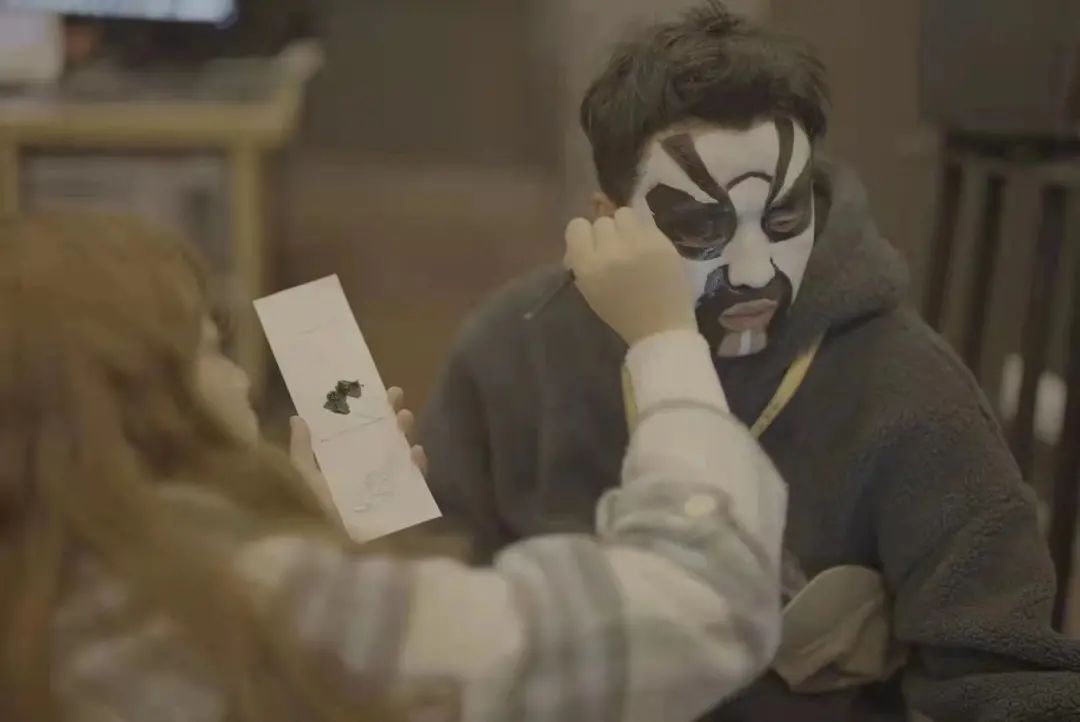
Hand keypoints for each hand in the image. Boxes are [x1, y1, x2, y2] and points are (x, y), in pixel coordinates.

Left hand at [289, 387, 426, 515]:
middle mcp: (365, 472)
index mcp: (343, 463)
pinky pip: (413, 483)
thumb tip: (297, 418)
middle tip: (395, 395)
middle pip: (381, 438)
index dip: (366, 410)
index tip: (373, 388)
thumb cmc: (312, 514)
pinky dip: (417, 468)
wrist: (328, 551)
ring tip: (405, 418)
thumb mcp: (302, 479)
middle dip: (390, 416)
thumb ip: (301, 451)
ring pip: (399, 455)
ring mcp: (384, 487)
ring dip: (404, 435)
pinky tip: (416, 453)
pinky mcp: (399, 503)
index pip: (357, 431)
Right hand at [564, 207, 694, 344]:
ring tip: (633, 243)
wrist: (661, 327)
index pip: (576, 227)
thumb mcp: (590, 291)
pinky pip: (646, 222)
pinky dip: (644, 232)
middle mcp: (610, 251)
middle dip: (607, 233)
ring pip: (624, 214)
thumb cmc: (622, 314)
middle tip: (615, 249)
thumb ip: (582, 261)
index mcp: (588, 267)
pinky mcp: (661, 241)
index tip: (591, 244)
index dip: (583, 234)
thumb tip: (583, 241)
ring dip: (626, 227)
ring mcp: (638, 244)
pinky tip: (649, 248)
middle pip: (601, 221)